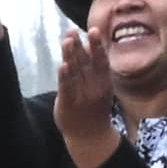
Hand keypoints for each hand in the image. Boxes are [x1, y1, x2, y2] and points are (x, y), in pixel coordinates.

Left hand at [51, 33, 122, 167]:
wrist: (91, 138)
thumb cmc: (94, 109)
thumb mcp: (100, 87)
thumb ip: (93, 68)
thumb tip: (88, 46)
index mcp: (103, 82)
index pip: (100, 60)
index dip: (97, 45)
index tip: (93, 30)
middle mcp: (93, 87)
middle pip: (86, 63)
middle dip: (80, 46)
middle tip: (74, 31)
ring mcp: (81, 95)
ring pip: (76, 72)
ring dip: (71, 56)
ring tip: (67, 40)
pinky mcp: (68, 104)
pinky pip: (66, 88)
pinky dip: (65, 77)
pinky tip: (62, 65)